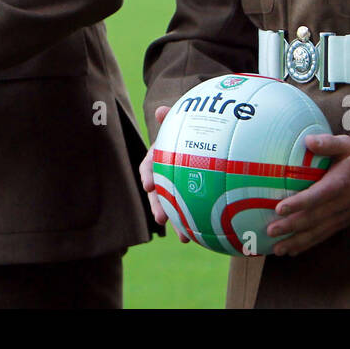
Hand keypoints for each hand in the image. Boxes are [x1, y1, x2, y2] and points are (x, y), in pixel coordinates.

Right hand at [139, 105, 188, 241]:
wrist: (201, 139)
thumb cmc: (190, 130)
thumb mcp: (182, 123)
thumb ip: (172, 119)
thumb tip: (161, 110)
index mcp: (160, 157)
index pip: (149, 166)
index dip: (147, 175)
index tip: (148, 185)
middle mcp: (165, 174)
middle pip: (158, 193)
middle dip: (158, 206)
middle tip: (160, 218)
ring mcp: (176, 188)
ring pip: (173, 207)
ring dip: (176, 223)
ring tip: (183, 238)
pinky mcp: (188, 197)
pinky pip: (188, 212)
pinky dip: (192, 224)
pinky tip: (201, 238)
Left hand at [268, 133, 349, 256]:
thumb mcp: (347, 145)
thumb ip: (328, 143)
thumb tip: (308, 140)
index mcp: (341, 183)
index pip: (318, 195)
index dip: (299, 203)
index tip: (279, 208)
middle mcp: (343, 203)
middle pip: (314, 217)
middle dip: (292, 226)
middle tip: (270, 231)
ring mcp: (344, 216)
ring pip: (319, 231)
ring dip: (298, 241)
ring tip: (278, 249)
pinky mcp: (344, 222)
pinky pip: (325, 235)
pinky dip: (309, 244)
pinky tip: (292, 250)